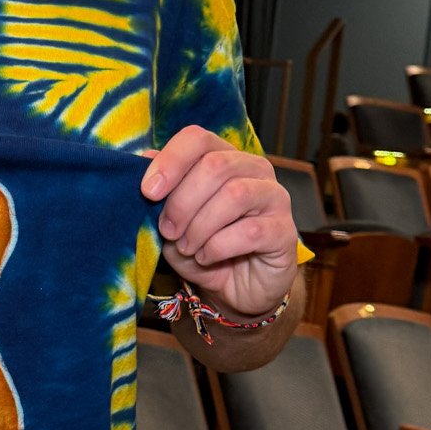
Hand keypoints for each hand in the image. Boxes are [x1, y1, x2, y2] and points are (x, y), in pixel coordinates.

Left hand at [140, 127, 297, 318]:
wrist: (236, 290)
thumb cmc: (204, 248)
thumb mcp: (173, 221)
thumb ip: (162, 191)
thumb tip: (146, 158)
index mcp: (225, 157)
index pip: (198, 139)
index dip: (171, 161)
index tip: (148, 192)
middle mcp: (254, 169)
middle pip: (215, 165)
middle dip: (182, 202)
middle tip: (168, 231)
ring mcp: (274, 198)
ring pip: (234, 194)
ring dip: (200, 226)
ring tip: (188, 247)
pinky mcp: (284, 231)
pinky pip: (250, 231)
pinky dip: (218, 247)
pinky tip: (207, 258)